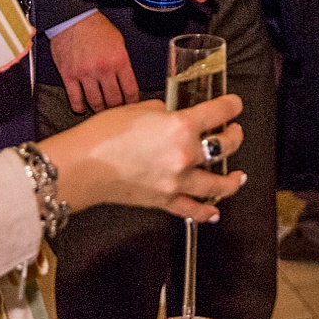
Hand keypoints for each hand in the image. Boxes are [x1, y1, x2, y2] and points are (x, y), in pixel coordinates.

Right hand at [42, 93, 246, 222]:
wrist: (81, 166)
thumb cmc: (104, 133)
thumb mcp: (139, 109)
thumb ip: (163, 113)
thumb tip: (170, 117)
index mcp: (181, 126)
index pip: (219, 112)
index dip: (232, 106)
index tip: (235, 105)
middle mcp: (186, 154)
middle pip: (225, 146)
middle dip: (234, 137)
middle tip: (234, 133)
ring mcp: (177, 182)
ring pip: (218, 184)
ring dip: (232, 180)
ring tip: (238, 176)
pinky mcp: (165, 201)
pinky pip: (192, 211)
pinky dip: (206, 213)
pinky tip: (215, 211)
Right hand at [49, 12, 138, 113]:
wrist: (73, 18)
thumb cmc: (96, 28)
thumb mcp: (119, 42)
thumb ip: (123, 62)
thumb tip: (126, 82)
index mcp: (119, 60)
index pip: (130, 90)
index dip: (132, 102)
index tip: (131, 105)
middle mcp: (103, 69)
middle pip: (114, 100)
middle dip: (116, 108)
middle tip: (116, 109)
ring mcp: (85, 74)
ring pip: (95, 102)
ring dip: (99, 109)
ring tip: (101, 110)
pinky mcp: (69, 75)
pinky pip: (75, 98)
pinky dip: (79, 107)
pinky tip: (82, 107)